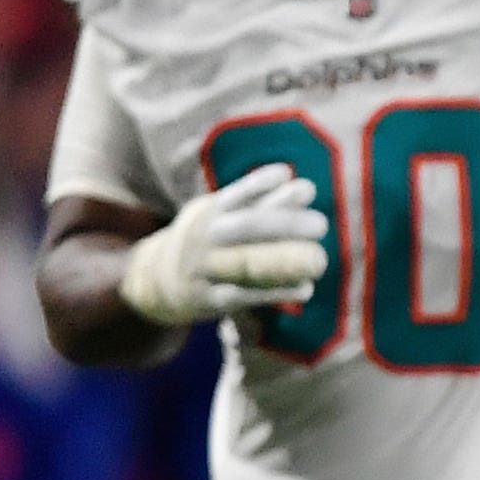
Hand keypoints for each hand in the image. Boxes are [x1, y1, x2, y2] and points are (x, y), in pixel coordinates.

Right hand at [120, 161, 331, 324]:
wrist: (158, 281)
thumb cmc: (206, 240)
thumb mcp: (219, 213)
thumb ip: (256, 200)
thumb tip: (299, 180)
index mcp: (211, 211)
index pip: (240, 193)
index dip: (268, 186)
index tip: (305, 186)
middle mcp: (206, 237)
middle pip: (248, 226)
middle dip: (286, 224)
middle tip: (321, 225)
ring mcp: (206, 268)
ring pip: (248, 262)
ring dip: (285, 261)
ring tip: (319, 259)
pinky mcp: (211, 298)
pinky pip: (246, 295)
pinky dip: (276, 292)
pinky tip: (305, 288)